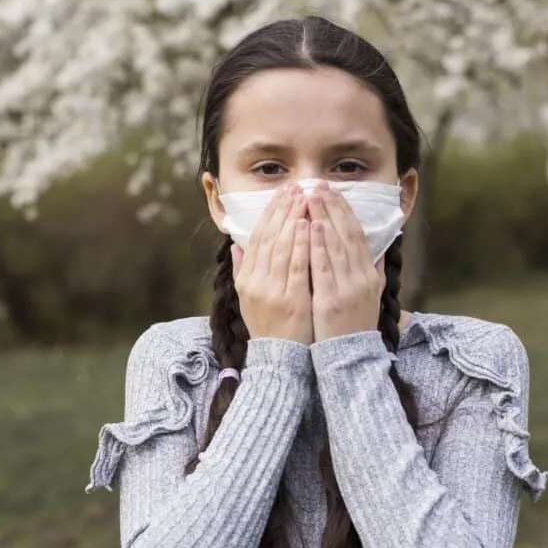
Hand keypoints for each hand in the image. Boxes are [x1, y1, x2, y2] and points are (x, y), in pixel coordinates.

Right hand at [233, 184, 312, 343]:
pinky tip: (309, 226)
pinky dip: (302, 244)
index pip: (258, 238)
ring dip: (293, 219)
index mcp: (247, 280)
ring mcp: (273, 292)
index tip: (282, 193)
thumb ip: (242, 270)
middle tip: (296, 187)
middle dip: (283, 209)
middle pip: (269, 238)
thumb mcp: (247, 299)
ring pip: (282, 247)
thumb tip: (237, 245)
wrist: (279, 360)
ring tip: (304, 198)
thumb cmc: (269, 327)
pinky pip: (297, 267)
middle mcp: (256, 283)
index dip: (270, 213)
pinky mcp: (292, 301)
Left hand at [306, 181, 384, 340]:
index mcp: (369, 275)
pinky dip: (318, 245)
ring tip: (311, 197)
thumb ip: (375, 273)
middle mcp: (361, 278)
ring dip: (323, 218)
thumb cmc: (355, 327)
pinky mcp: (331, 300)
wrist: (350, 359)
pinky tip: (312, 227)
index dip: (345, 211)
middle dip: (332, 207)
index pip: (357, 235)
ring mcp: (347, 289)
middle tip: (318, 185)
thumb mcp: (372, 298)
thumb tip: (379, 252)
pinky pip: (323, 268)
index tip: (333, 191)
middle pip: (346, 235)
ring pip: (335, 246)